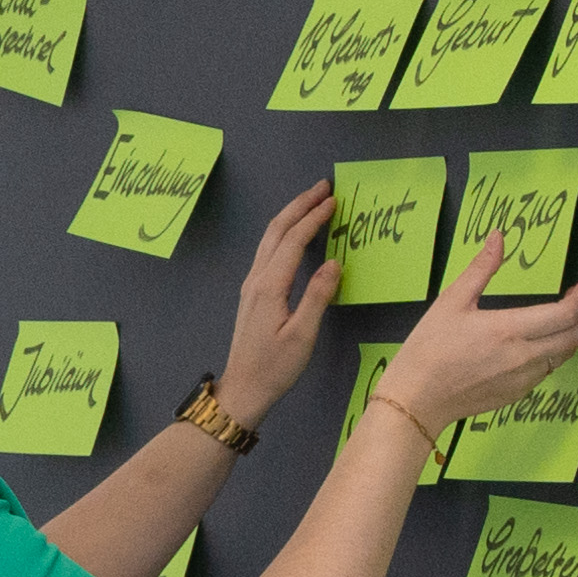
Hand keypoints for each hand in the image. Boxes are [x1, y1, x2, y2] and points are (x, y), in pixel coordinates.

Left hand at [218, 180, 341, 428]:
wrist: (244, 388)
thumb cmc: (275, 367)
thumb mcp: (303, 335)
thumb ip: (317, 296)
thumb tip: (333, 263)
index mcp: (270, 286)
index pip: (293, 240)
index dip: (313, 218)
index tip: (333, 201)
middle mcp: (257, 278)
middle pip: (277, 230)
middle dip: (299, 206)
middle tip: (323, 188)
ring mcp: (251, 284)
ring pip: (269, 238)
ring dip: (290, 216)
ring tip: (311, 202)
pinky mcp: (252, 293)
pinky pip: (268, 251)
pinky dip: (284, 234)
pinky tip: (295, 234)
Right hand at [373, 232, 577, 433]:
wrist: (417, 399)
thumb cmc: (429, 348)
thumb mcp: (451, 301)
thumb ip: (481, 268)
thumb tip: (498, 238)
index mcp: (509, 329)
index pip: (566, 314)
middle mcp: (524, 357)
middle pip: (575, 337)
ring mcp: (523, 379)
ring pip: (564, 356)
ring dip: (571, 336)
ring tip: (563, 320)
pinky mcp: (517, 394)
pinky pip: (546, 371)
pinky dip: (552, 354)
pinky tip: (539, 344)